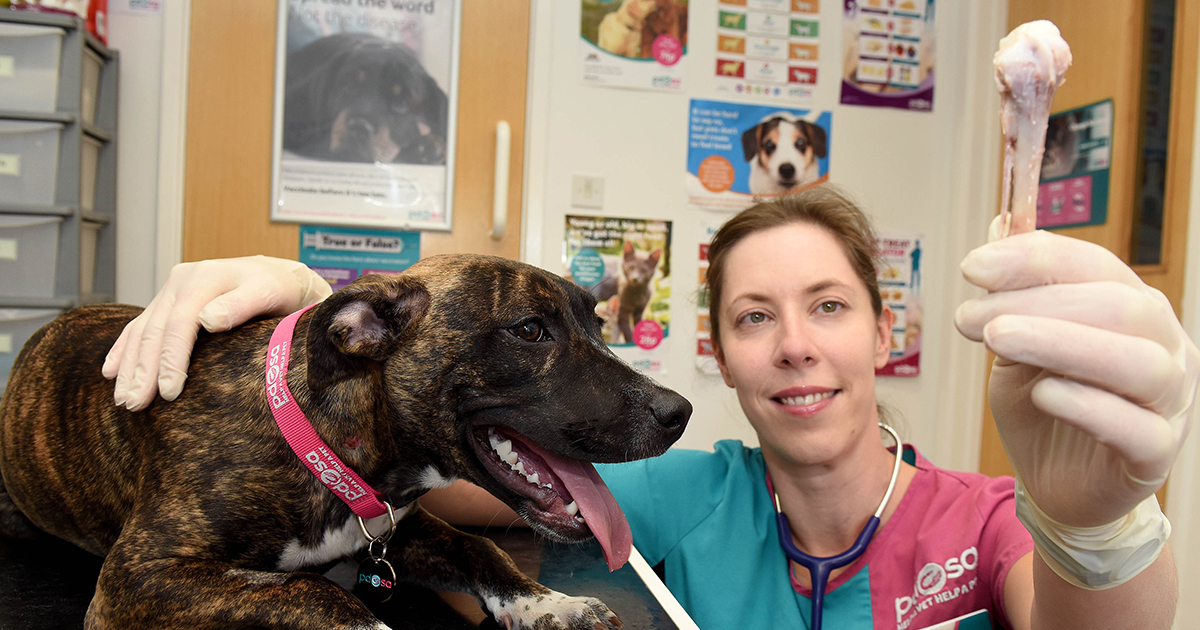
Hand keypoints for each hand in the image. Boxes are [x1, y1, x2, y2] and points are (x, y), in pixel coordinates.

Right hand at [103, 256, 331, 410]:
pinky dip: (124, 349)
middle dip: (143, 370)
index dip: (172, 359)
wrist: (279, 275)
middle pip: (155, 329)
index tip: (169, 392)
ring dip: (130, 366)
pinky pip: (139, 326)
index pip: (180, 324)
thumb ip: (241, 304)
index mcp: (203, 277)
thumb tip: (208, 319)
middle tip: (134, 404)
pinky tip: (111, 371)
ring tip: (124, 399)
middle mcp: (181, 280)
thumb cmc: (279, 289)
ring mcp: (172, 290)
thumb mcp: (269, 293)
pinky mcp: (168, 301)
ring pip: (142, 330)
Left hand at [955, 222, 1197, 527]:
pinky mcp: (1154, 455)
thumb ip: (1013, 291)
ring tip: (998, 339)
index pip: (1095, 267)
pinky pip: (1136, 427)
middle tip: (970, 316)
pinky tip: (1043, 393)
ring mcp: (1168, 402)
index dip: (1035, 258)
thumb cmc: (1044, 404)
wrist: (1057, 484)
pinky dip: (1088, 405)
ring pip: (1136, 362)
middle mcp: (1162, 348)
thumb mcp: (1016, 342)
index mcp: (1132, 309)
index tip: (973, 265)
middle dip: (1038, 302)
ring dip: (1061, 342)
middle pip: (1120, 307)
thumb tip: (999, 223)